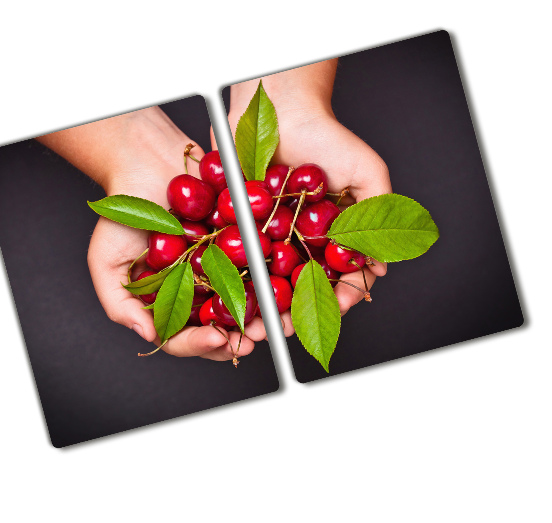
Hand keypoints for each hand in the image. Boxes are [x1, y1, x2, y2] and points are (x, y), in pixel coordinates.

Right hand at [39, 108, 256, 360]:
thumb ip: (120, 305)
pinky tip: (284, 287)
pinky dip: (274, 280)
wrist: (149, 162)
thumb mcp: (106, 262)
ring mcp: (221, 270)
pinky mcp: (242, 246)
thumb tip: (150, 335)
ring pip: (246, 304)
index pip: (183, 337)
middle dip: (240, 338)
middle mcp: (196, 291)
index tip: (217, 339)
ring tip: (274, 322)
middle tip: (255, 338)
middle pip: (220, 328)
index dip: (200, 344)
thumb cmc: (124, 211)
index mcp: (166, 303)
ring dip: (263, 317)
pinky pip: (261, 267)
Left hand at [214, 67, 389, 335]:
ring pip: (264, 283)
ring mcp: (269, 238)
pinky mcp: (239, 226)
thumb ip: (379, 216)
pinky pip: (235, 260)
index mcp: (331, 238)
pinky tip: (226, 298)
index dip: (334, 302)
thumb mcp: (368, 172)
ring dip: (258, 309)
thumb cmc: (327, 136)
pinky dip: (231, 280)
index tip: (328, 315)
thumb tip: (381, 268)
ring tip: (249, 327)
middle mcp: (300, 243)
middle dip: (290, 315)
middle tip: (278, 331)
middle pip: (296, 290)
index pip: (336, 280)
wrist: (279, 106)